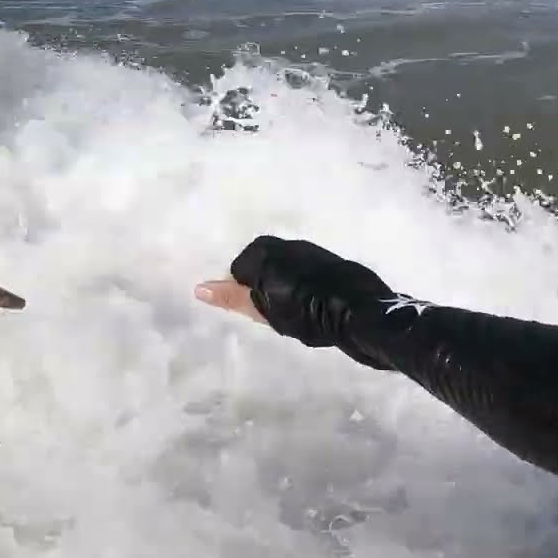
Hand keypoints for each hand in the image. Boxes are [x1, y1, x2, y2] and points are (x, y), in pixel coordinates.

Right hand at [194, 235, 400, 347]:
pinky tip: (317, 306)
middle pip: (263, 269)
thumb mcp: (263, 309)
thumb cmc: (303, 312)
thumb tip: (199, 287)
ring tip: (298, 313)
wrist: (358, 311)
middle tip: (277, 314)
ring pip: (286, 271)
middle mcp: (287, 243)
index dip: (247, 295)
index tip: (261, 311)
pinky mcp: (332, 262)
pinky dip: (307, 289)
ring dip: (287, 288)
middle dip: (265, 288)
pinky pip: (308, 275)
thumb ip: (232, 297)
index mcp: (264, 250)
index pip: (238, 272)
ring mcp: (312, 251)